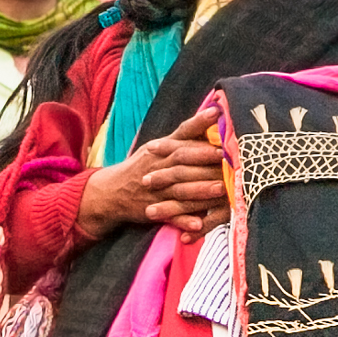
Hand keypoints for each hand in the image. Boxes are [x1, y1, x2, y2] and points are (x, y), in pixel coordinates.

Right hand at [76, 118, 229, 240]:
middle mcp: (157, 168)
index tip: (218, 119)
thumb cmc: (141, 166)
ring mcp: (155, 191)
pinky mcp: (153, 211)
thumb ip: (185, 133)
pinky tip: (199, 224)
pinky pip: (170, 216)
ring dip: (200, 189)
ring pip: (179, 189)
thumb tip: (214, 112)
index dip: (198, 128)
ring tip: (222, 189)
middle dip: (203, 158)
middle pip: (181, 162)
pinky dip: (183, 221)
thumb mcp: (157, 146)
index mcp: (159, 151)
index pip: (180, 137)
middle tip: (226, 158)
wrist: (110, 192)